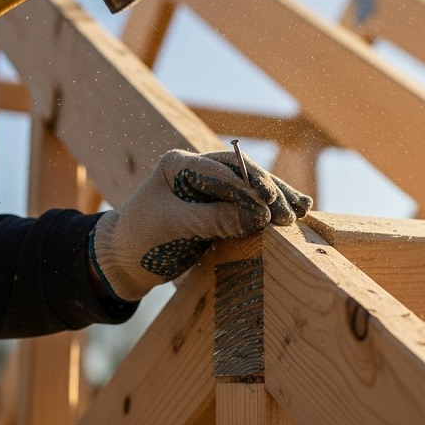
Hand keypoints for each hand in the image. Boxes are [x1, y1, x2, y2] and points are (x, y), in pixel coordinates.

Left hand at [90, 148, 312, 300]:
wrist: (122, 261)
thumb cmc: (140, 240)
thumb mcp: (173, 228)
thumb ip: (215, 219)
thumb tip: (260, 216)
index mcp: (178, 163)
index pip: (220, 170)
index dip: (247, 187)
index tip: (269, 207)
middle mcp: (196, 169)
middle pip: (242, 173)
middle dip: (268, 191)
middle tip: (290, 212)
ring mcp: (209, 187)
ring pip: (250, 186)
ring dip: (277, 198)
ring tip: (302, 210)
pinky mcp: (218, 206)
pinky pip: (249, 202)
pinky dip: (270, 208)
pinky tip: (296, 210)